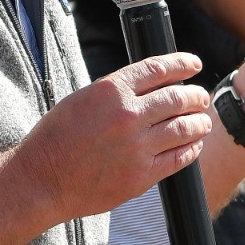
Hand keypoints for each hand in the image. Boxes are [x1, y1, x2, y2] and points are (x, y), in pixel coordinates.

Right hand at [13, 52, 212, 221]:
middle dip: (195, 96)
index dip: (182, 64)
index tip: (194, 64)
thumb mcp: (82, 100)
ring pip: (185, 128)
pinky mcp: (141, 176)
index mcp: (111, 91)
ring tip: (203, 121)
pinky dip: (191, 149)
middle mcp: (128, 115)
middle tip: (201, 97)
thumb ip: (116, 92)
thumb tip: (150, 86)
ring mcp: (138, 147)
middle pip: (178, 98)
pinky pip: (179, 158)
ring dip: (199, 122)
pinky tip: (193, 145)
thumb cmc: (55, 140)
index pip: (159, 69)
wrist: (41, 181)